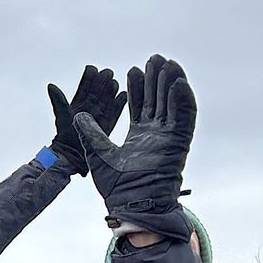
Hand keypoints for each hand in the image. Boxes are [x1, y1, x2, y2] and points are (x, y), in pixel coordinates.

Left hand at [47, 65, 121, 173]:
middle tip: (107, 73)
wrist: (73, 153)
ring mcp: (100, 113)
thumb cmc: (65, 135)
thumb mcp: (61, 115)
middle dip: (103, 79)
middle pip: (99, 89)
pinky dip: (120, 103)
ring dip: (111, 89)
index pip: (85, 85)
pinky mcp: (108, 123)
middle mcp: (90, 106)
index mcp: (79, 102)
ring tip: (114, 83)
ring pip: (108, 97)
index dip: (89, 77)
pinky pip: (116, 111)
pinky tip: (123, 95)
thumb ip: (59, 100)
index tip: (92, 69)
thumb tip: (50, 85)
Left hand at [75, 55, 195, 237]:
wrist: (130, 203)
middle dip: (155, 79)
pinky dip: (183, 100)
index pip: (141, 105)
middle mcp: (156, 135)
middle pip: (158, 100)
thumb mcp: (96, 153)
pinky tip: (178, 82)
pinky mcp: (179, 143)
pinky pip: (185, 117)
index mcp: (139, 136)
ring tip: (167, 63)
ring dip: (171, 83)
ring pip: (173, 104)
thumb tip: (77, 116)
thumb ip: (89, 133)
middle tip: (153, 58)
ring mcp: (169, 138)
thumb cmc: (115, 187)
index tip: (132, 69)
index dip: (138, 87)